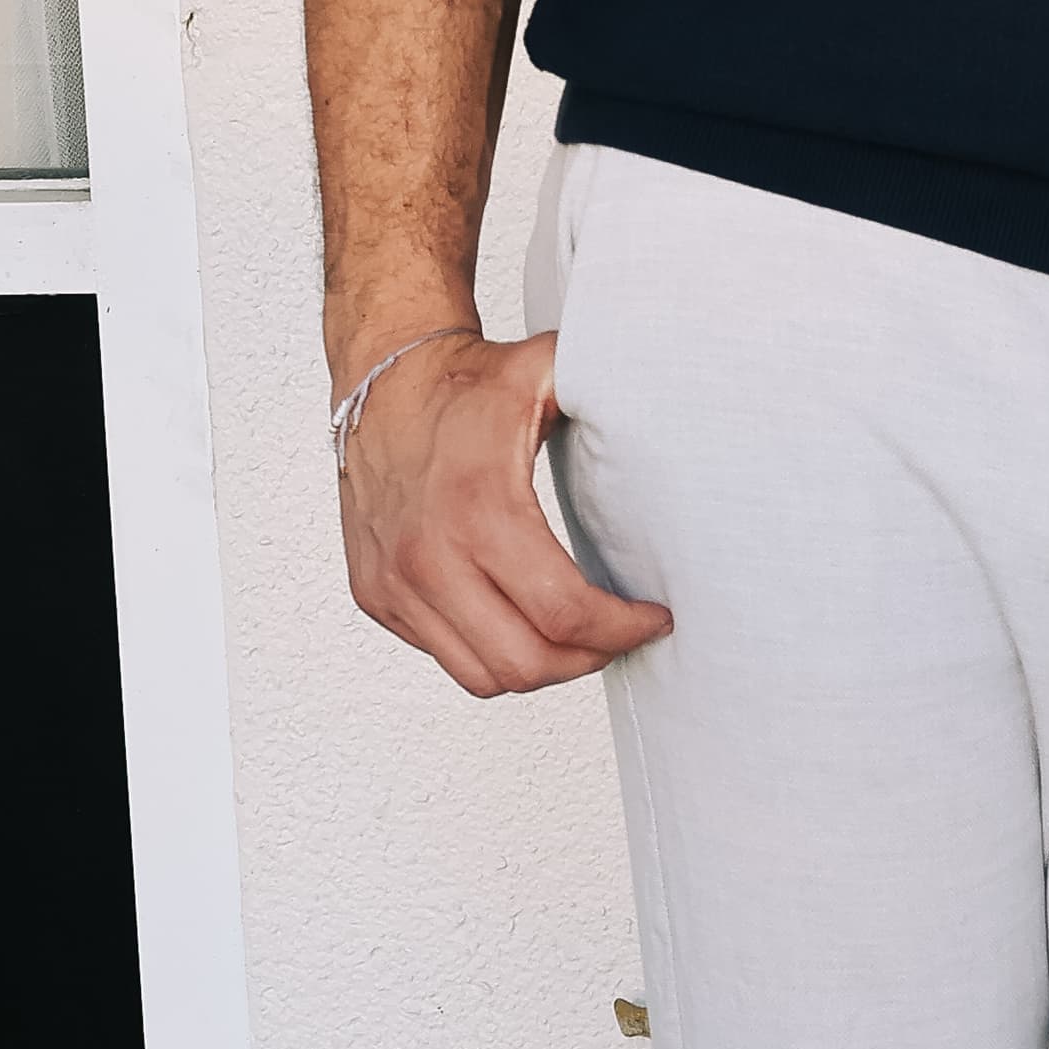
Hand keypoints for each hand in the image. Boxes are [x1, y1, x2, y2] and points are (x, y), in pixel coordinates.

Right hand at [337, 328, 670, 699]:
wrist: (382, 382)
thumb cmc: (465, 385)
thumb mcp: (545, 372)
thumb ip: (607, 384)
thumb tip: (672, 392)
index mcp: (480, 509)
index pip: (563, 612)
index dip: (621, 629)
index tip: (653, 619)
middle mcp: (429, 556)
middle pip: (525, 662)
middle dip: (587, 659)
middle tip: (621, 635)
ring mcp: (396, 584)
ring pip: (483, 676)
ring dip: (539, 668)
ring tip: (576, 638)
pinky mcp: (376, 596)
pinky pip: (444, 656)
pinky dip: (490, 653)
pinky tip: (521, 621)